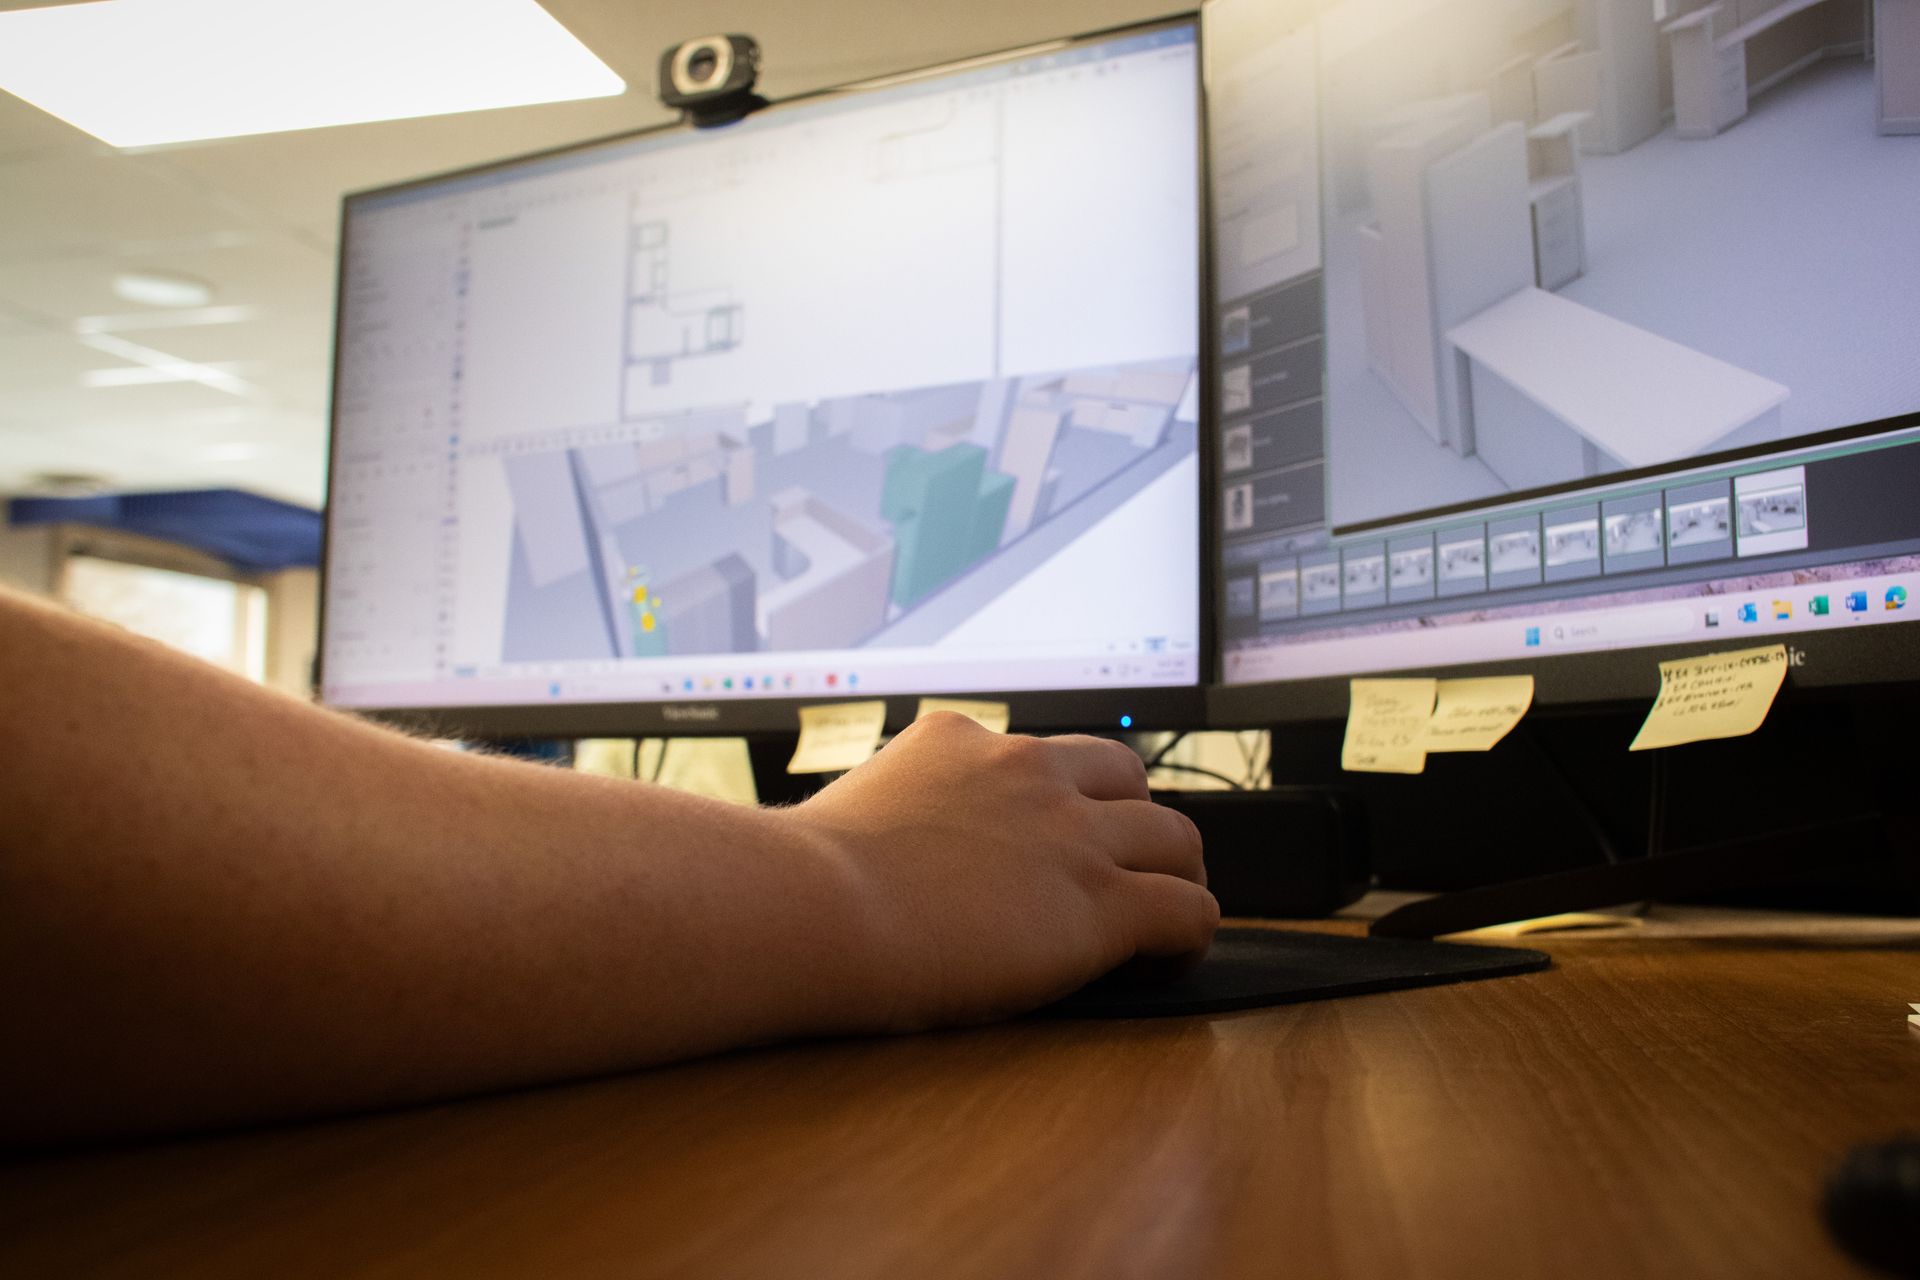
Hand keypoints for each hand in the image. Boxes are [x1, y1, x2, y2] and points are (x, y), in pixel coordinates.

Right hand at [782, 712, 1216, 1031]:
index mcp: (964, 741)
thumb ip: (896, 811)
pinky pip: (1185, 909)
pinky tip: (1170, 961)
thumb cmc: (804, 881)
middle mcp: (1028, 770)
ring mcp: (1070, 834)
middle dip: (1133, 823)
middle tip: (1124, 872)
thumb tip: (890, 849)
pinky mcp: (1098, 902)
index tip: (1061, 839)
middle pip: (1128, 779)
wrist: (813, 908)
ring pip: (1175, 839)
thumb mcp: (853, 807)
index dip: (1066, 799)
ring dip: (1175, 875)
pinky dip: (1190, 934)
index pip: (1045, 754)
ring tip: (1163, 917)